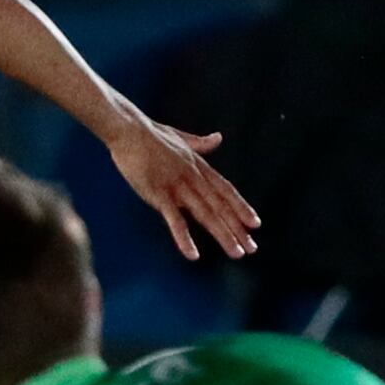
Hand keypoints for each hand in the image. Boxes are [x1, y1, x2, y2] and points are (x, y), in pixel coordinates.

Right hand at [107, 113, 257, 261]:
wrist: (128, 129)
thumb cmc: (151, 134)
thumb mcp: (182, 139)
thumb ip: (202, 144)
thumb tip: (219, 138)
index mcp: (199, 167)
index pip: (226, 191)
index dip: (241, 208)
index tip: (255, 224)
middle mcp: (194, 178)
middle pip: (221, 207)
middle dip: (238, 228)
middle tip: (252, 249)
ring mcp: (178, 186)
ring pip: (206, 215)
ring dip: (223, 235)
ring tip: (236, 253)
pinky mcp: (159, 194)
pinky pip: (174, 220)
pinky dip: (184, 238)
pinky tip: (193, 255)